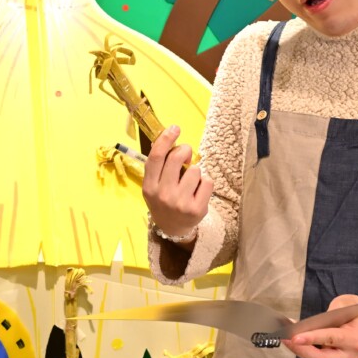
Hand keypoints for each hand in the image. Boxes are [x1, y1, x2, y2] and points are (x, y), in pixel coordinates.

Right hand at [142, 126, 212, 241]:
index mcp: (149, 186)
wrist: (173, 228)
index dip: (165, 139)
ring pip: (195, 169)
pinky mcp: (197, 209)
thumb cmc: (163, 200)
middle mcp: (163, 195)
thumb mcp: (153, 185)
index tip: (175, 128)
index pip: (156, 157)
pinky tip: (198, 190)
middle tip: (186, 153)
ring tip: (190, 181)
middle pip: (176, 158)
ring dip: (195, 170)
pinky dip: (205, 181)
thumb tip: (167, 137)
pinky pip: (207, 181)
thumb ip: (158, 165)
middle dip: (184, 150)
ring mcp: (180, 203)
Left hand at [283, 294, 357, 357]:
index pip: (330, 339)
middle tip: (283, 338)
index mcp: (355, 338)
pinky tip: (294, 342)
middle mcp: (351, 354)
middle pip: (321, 357)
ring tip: (284, 338)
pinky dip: (306, 351)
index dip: (311, 338)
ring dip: (300, 350)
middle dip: (300, 349)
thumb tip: (306, 326)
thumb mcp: (345, 304)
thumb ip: (328, 315)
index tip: (294, 336)